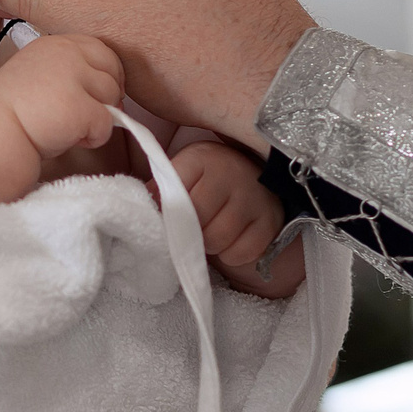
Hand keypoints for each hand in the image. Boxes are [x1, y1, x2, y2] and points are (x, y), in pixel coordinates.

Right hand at [0, 33, 124, 161]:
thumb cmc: (12, 111)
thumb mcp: (38, 73)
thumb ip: (68, 71)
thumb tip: (106, 87)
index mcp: (55, 44)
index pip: (100, 50)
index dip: (107, 73)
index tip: (98, 92)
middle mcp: (66, 54)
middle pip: (113, 70)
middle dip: (109, 94)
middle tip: (92, 113)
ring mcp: (73, 78)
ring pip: (113, 96)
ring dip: (99, 117)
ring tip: (72, 128)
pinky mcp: (79, 107)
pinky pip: (107, 124)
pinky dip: (94, 138)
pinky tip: (70, 140)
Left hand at [169, 141, 307, 296]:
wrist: (255, 184)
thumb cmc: (208, 184)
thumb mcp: (182, 177)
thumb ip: (159, 190)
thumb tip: (141, 209)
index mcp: (201, 157)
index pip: (174, 195)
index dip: (169, 214)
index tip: (170, 218)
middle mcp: (231, 171)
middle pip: (196, 220)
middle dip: (191, 231)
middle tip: (194, 228)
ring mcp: (255, 196)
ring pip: (218, 239)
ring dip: (210, 244)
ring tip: (212, 233)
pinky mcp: (271, 221)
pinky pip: (242, 252)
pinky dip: (233, 254)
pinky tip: (232, 239)